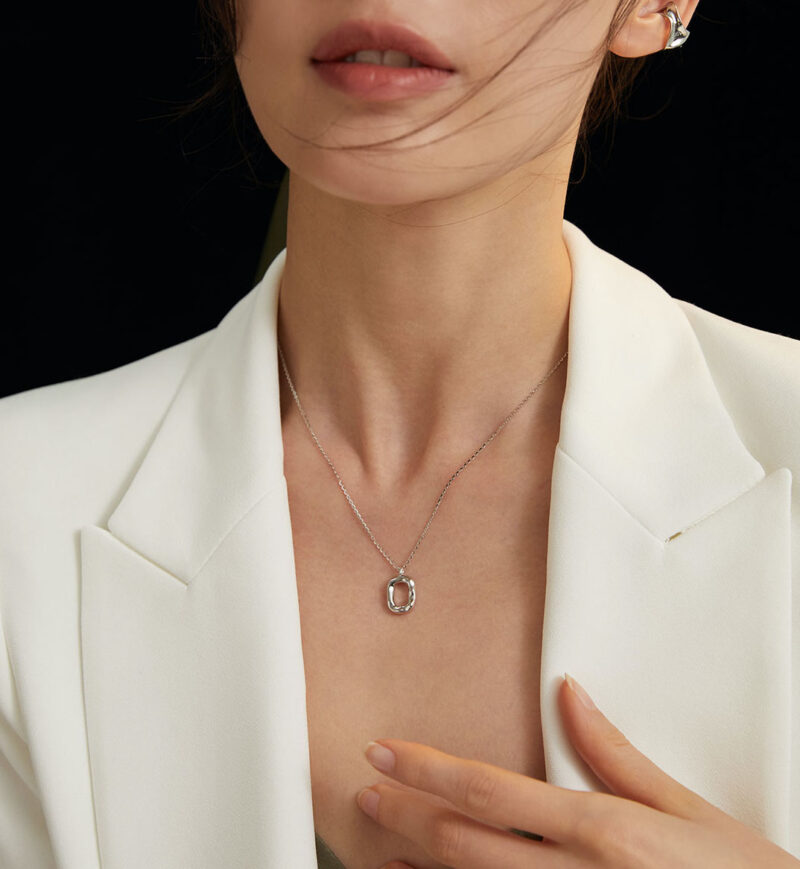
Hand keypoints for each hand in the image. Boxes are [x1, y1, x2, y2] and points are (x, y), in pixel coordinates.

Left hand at [355, 673, 798, 867]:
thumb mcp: (685, 809)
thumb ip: (615, 754)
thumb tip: (568, 693)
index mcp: (602, 830)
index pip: (490, 790)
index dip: (427, 769)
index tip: (384, 751)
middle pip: (465, 842)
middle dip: (407, 814)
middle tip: (365, 791)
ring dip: (419, 866)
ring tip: (379, 844)